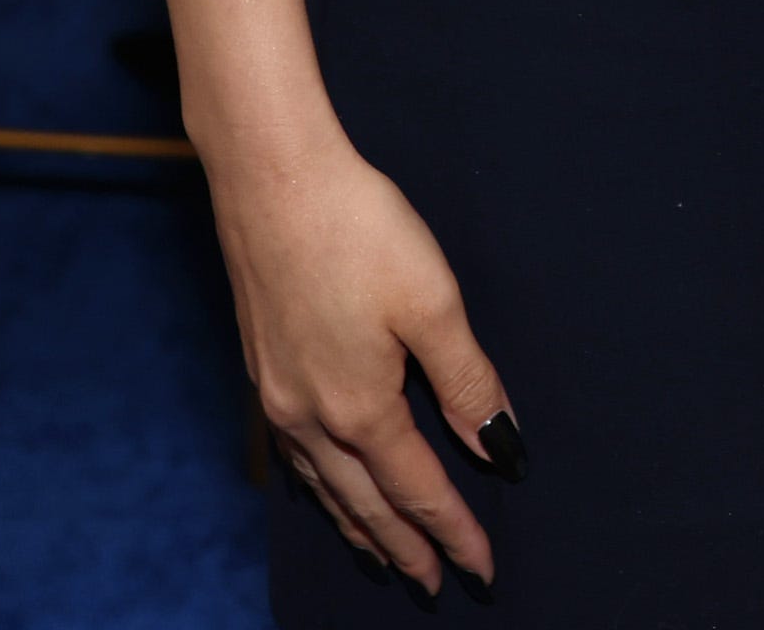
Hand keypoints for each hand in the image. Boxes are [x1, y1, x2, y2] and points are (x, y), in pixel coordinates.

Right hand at [209, 128, 517, 587]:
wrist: (272, 178)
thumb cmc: (360, 229)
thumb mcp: (433, 302)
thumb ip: (467, 382)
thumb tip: (499, 449)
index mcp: (360, 408)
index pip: (418, 491)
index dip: (454, 531)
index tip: (484, 569)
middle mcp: (311, 418)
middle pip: (367, 504)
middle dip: (405, 548)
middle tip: (436, 585)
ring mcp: (279, 397)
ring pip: (326, 487)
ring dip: (360, 527)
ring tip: (385, 556)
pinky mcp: (264, 368)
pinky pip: (296, 457)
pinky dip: (321, 487)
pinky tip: (326, 484)